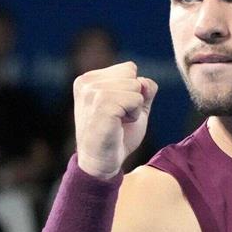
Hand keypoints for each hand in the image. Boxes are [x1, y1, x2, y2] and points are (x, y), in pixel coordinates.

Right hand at [73, 61, 157, 178]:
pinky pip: (136, 100)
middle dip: (134, 98)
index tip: (117, 109)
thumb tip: (145, 82)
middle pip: (132, 75)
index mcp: (89, 79)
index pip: (128, 68)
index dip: (131, 91)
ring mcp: (93, 93)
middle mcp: (87, 82)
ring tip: (118, 122)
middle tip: (118, 118)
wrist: (101, 163)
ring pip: (136, 87)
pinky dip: (134, 116)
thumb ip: (144, 89)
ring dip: (134, 108)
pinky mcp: (102, 105)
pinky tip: (119, 126)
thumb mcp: (134, 106)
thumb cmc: (116, 135)